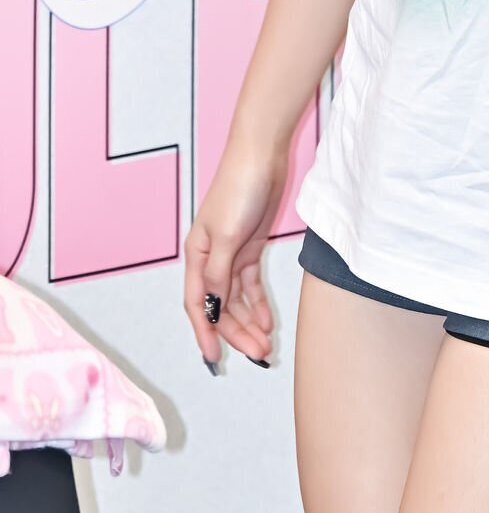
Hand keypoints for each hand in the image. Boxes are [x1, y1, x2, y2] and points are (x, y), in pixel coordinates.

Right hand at [183, 136, 287, 369]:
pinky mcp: (251, 246)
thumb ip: (220, 273)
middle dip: (236, 333)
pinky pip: (251, 284)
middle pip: (220, 305)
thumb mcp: (228, 235)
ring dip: (249, 322)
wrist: (262, 155)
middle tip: (257, 354)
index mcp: (197, 255)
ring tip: (265, 345)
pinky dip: (258, 303)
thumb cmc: (239, 188)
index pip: (197, 303)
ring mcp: (232, 253)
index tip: (214, 358)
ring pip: (237, 299)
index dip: (205, 332)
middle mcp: (211, 258)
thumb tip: (213, 307)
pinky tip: (267, 322)